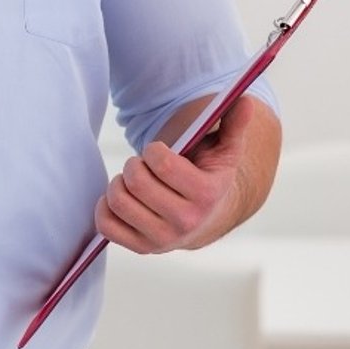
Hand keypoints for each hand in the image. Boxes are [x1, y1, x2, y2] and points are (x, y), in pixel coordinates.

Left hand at [96, 98, 258, 253]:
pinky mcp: (142, 248)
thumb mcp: (226, 150)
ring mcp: (163, 240)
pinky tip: (124, 198)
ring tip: (134, 181)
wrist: (208, 217)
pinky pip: (106, 224)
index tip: (158, 151)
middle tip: (142, 165)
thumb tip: (244, 100)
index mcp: (206, 195)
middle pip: (136, 181)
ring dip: (119, 183)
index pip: (161, 164)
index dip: (153, 150)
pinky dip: (105, 207)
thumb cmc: (210, 176)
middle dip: (134, 164)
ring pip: (118, 201)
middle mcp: (186, 222)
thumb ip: (234, 124)